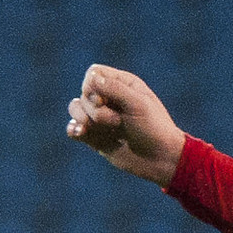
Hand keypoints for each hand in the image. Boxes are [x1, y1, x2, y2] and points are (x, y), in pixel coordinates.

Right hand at [66, 64, 186, 187]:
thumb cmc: (154, 128)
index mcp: (124, 84)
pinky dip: (74, 130)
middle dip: (95, 109)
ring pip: (75, 108)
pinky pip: (73, 127)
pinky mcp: (94, 135)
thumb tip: (91, 77)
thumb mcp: (138, 105)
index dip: (92, 85)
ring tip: (107, 131)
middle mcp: (110, 98)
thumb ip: (115, 89)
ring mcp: (101, 117)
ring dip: (85, 119)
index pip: (94, 73)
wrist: (159, 158)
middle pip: (84, 93)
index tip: (104, 99)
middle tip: (118, 121)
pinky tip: (80, 133)